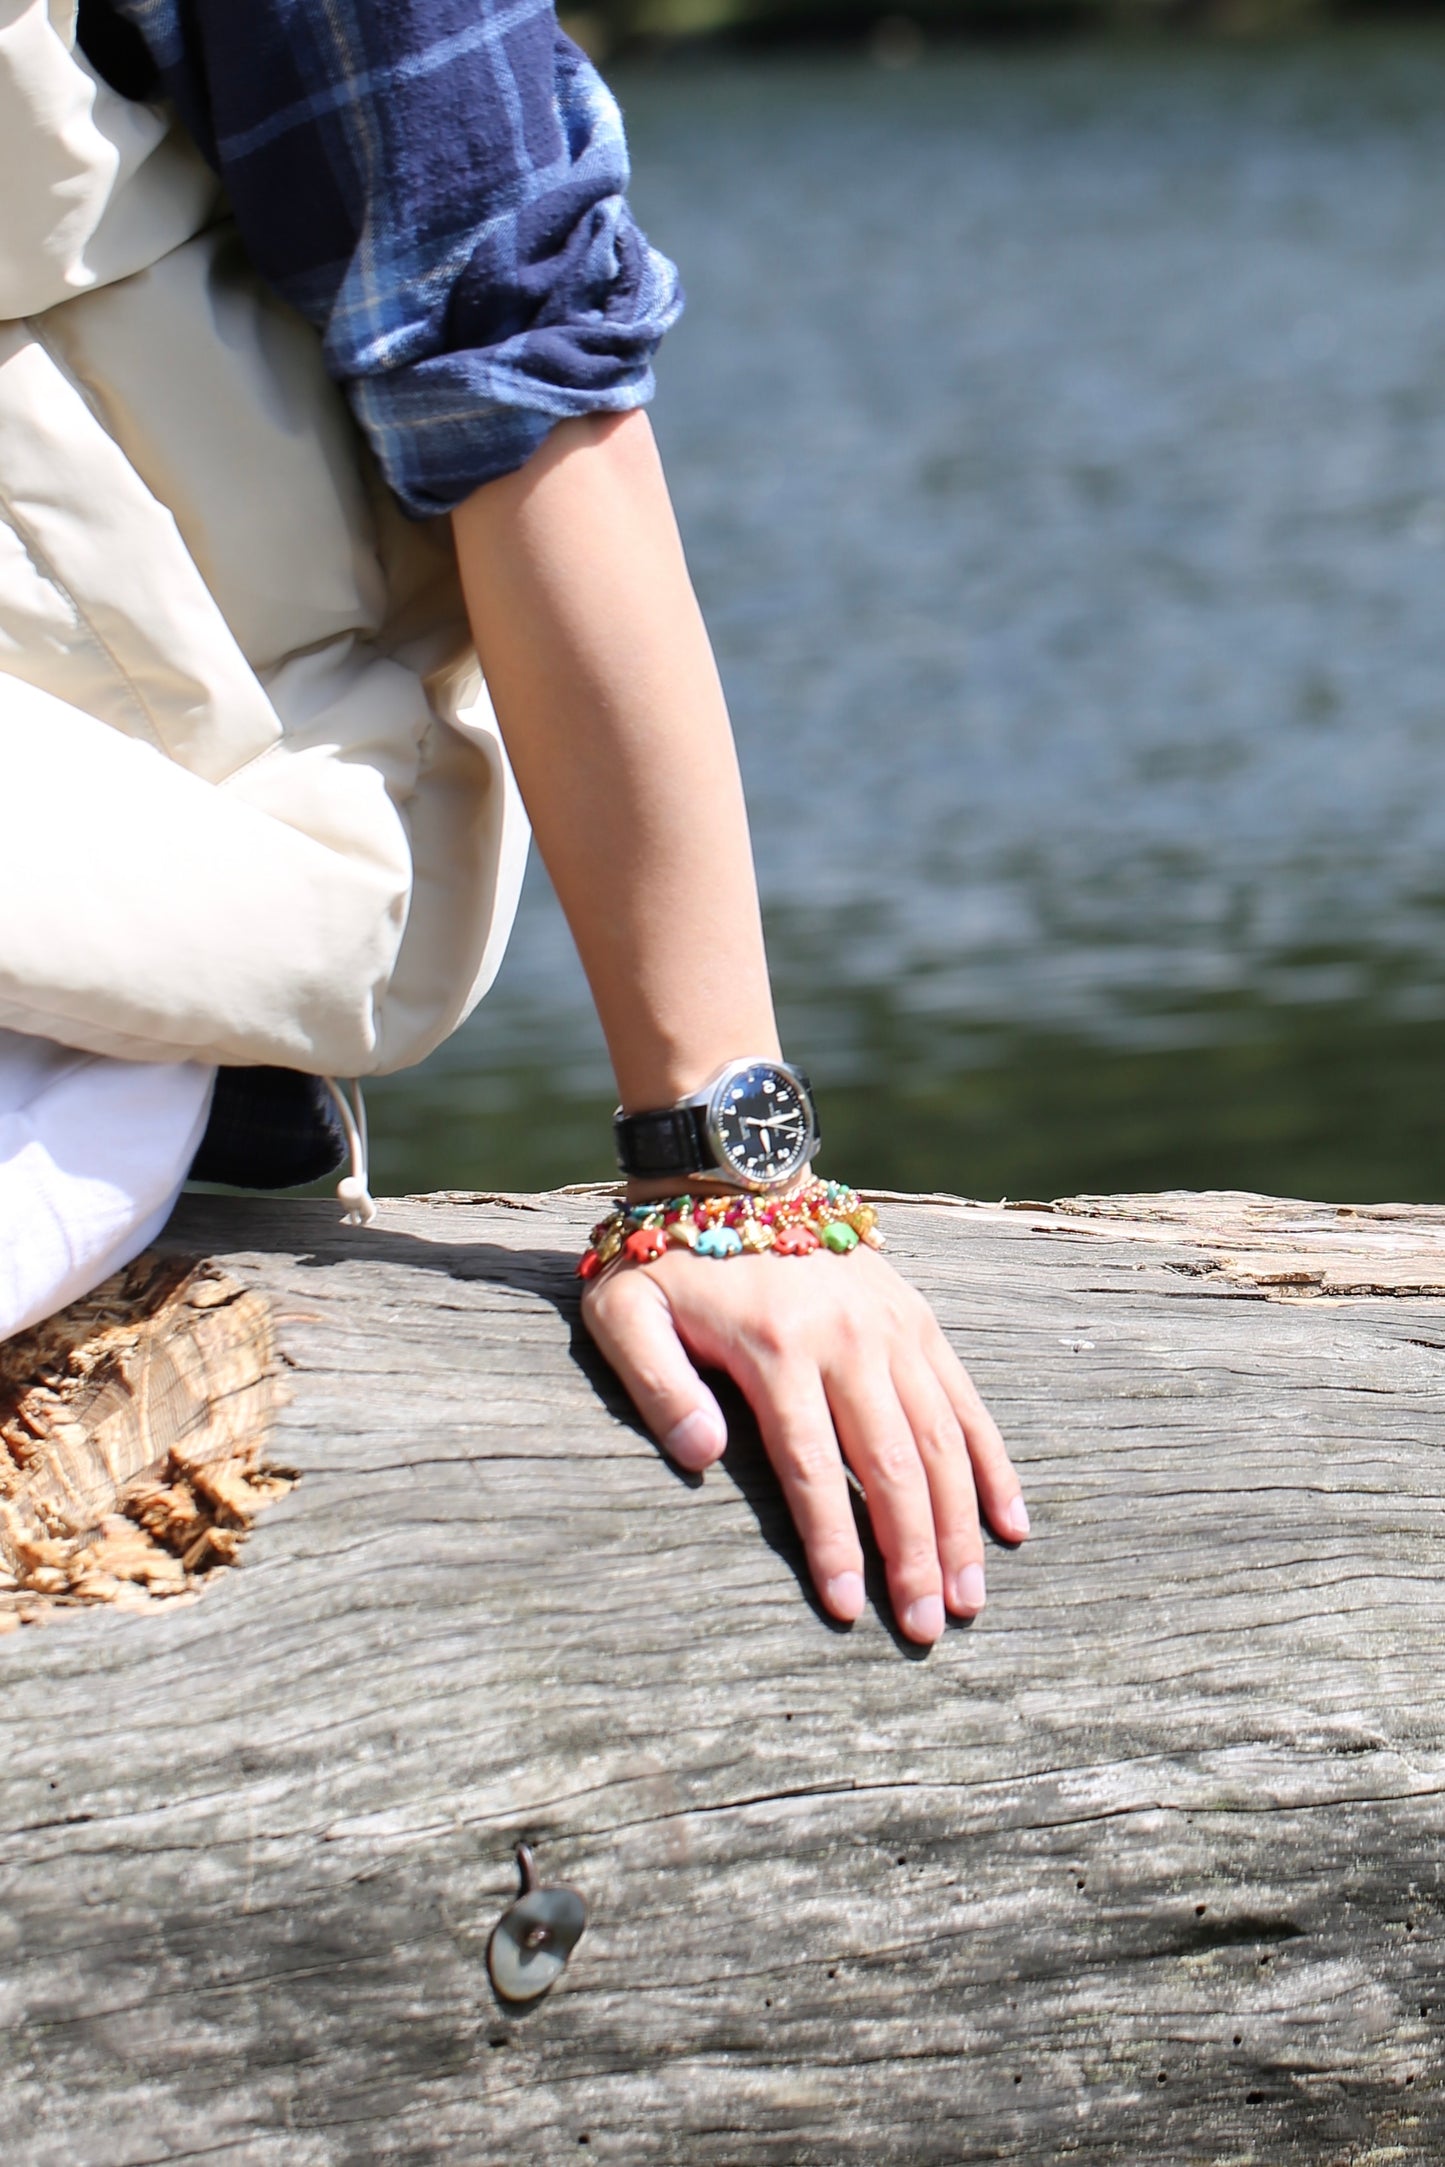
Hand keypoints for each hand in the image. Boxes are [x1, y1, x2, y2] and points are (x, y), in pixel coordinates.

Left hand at [581, 1245, 1027, 1645]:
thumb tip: (702, 1457)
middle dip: (914, 1555)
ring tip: (970, 1597)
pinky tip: (1011, 1523)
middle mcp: (848, 1341)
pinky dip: (993, 1463)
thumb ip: (658, 1385)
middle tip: (929, 1629)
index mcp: (777, 1348)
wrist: (732, 1171)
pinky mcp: (917, 1320)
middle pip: (892, 1465)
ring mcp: (891, 1330)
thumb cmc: (666, 1257)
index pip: (813, 1467)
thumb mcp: (627, 1312)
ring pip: (941, 1441)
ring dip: (960, 1524)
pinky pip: (966, 1400)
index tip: (848, 1610)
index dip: (833, 1544)